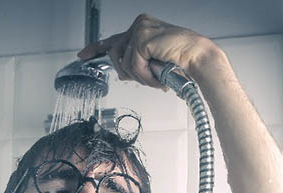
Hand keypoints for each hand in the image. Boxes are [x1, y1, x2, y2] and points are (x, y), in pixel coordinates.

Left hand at [77, 13, 218, 87]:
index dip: (96, 48)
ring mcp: (140, 30)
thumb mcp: (152, 60)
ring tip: (156, 77)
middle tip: (146, 77)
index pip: (113, 38)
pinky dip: (145, 76)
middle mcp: (140, 24)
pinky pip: (133, 66)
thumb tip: (122, 73)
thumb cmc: (181, 60)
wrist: (198, 58)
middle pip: (115, 54)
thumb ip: (136, 61)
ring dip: (139, 76)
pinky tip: (157, 76)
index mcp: (142, 27)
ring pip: (123, 62)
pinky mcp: (142, 39)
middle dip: (128, 72)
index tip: (83, 55)